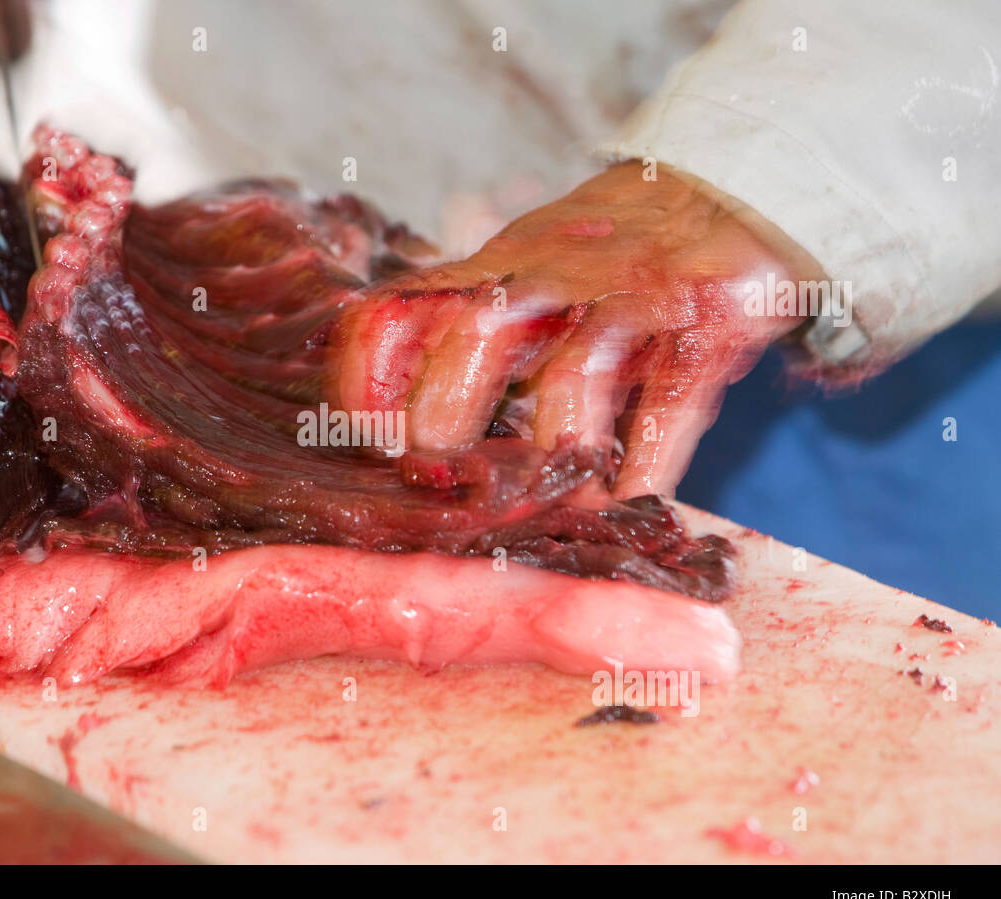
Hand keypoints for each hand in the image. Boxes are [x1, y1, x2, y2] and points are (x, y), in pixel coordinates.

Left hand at [329, 161, 822, 497]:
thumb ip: (461, 335)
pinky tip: (631, 501)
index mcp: (486, 270)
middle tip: (454, 490)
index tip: (373, 448)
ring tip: (555, 513)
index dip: (366, 385)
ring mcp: (628, 296)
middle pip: (474, 335)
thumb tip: (398, 435)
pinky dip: (647, 463)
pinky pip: (670, 401)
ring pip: (573, 376)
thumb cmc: (601, 256)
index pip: (393, 313)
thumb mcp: (517, 277)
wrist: (728, 189)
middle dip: (448, 422)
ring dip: (556, 457)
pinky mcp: (704, 322)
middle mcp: (547, 276)